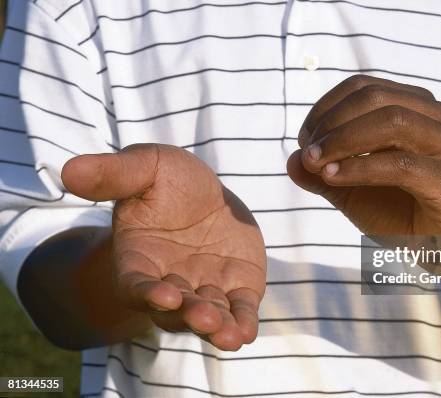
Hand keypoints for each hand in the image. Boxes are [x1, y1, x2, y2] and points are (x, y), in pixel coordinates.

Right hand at [62, 144, 265, 350]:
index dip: (147, 293)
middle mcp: (170, 282)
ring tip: (229, 336)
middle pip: (174, 309)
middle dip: (189, 314)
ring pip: (207, 315)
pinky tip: (246, 332)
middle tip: (203, 319)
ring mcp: (204, 289)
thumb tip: (69, 170)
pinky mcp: (236, 288)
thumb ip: (112, 174)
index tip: (164, 296)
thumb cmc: (166, 181)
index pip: (136, 285)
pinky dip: (242, 323)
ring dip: (217, 328)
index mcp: (139, 259)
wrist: (205, 193)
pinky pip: (239, 310)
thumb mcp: (144, 167)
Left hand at [287, 75, 440, 235]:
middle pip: (375, 96)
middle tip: (307, 153)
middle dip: (331, 122)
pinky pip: (400, 163)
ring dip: (343, 140)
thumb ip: (324, 175)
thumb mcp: (353, 193)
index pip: (363, 87)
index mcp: (416, 108)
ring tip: (315, 164)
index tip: (304, 140)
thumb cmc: (402, 214)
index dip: (326, 108)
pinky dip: (360, 168)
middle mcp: (437, 117)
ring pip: (391, 120)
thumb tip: (290, 161)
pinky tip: (334, 178)